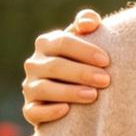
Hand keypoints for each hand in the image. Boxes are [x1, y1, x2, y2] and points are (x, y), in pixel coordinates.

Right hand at [22, 10, 108, 126]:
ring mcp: (30, 87)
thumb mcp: (86, 39)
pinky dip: (48, 111)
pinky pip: (33, 111)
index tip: (106, 60)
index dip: (84, 50)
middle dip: (82, 73)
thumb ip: (88, 23)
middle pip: (56, 66)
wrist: (76, 95)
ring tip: (93, 95)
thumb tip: (89, 23)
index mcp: (46, 43)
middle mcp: (34, 64)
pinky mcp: (30, 109)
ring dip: (69, 92)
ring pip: (44, 89)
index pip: (63, 42)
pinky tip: (66, 110)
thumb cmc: (85, 60)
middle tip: (106, 80)